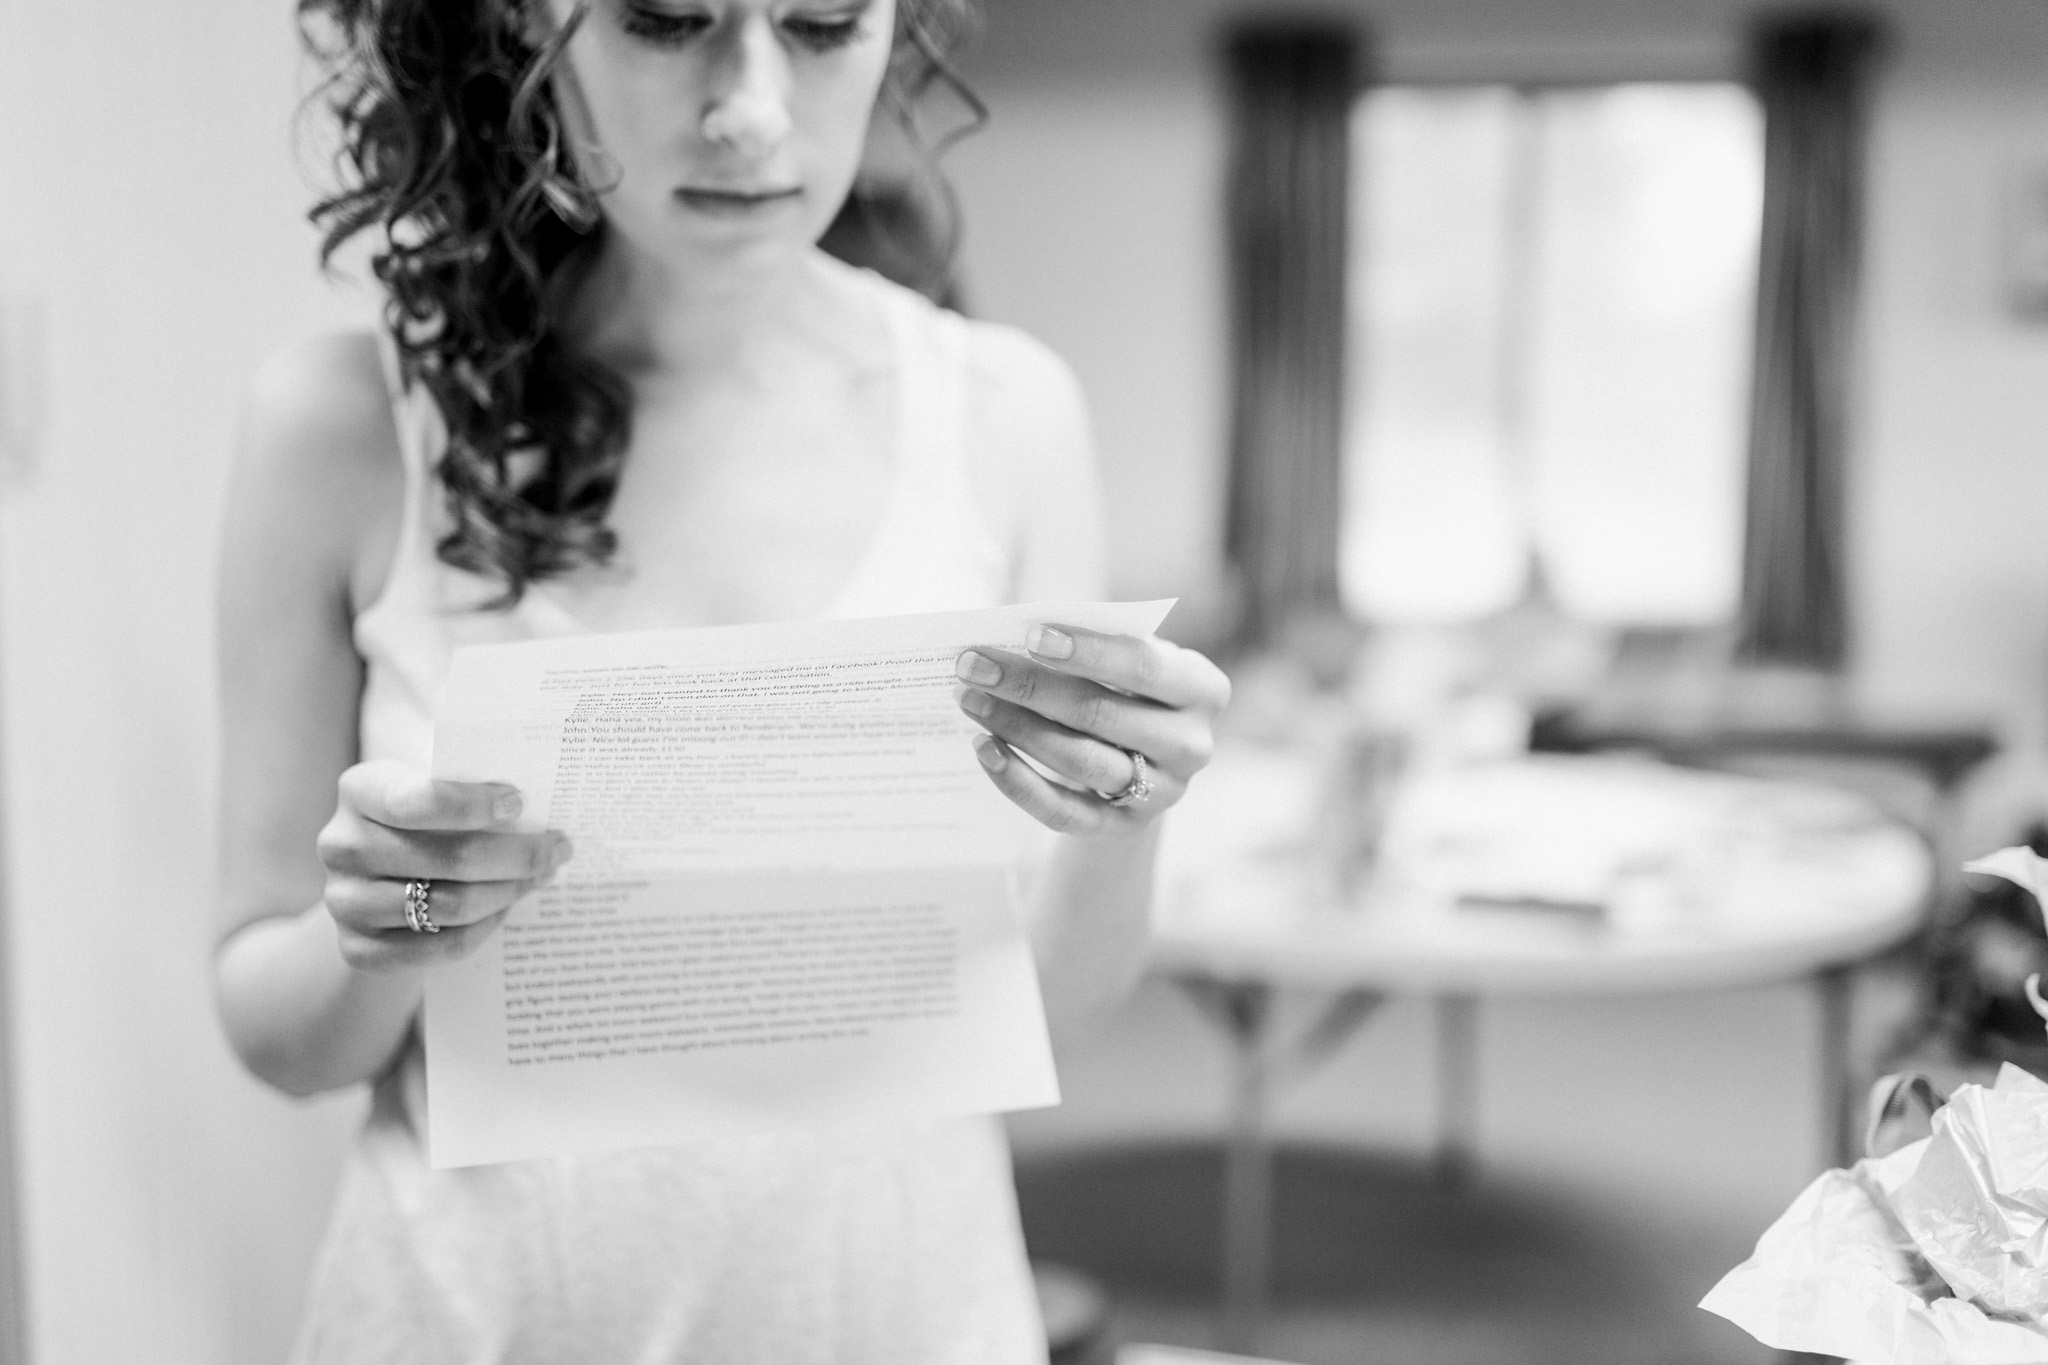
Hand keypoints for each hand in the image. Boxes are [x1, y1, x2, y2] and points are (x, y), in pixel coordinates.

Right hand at [315, 760, 571, 971]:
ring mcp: (344, 901)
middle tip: (557, 849)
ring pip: (452, 905)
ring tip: (539, 877)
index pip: (420, 800)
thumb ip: (472, 789)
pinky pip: (442, 946)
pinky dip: (485, 928)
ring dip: (509, 891)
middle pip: (450, 858)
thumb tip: (539, 812)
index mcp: (361, 790)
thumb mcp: (436, 788)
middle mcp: (341, 845)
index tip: (519, 803)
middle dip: (518, 855)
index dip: (475, 805)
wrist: (375, 880)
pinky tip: (505, 907)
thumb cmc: (422, 820)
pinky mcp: (358, 948)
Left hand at [954, 625, 1230, 834]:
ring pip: (1079, 762)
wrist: (1144, 754)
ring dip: (1016, 728)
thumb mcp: (1128, 659)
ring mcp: (1161, 793)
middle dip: (1029, 687)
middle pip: (1101, 714)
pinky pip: (1064, 812)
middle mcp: (1191, 745)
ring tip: (969, 700)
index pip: (1143, 666)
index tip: (1030, 635)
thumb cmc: (1128, 685)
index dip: (1086, 651)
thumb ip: (1091, 644)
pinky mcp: (1123, 828)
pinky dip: (1018, 781)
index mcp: (1202, 688)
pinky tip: (983, 748)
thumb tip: (1014, 639)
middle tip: (973, 666)